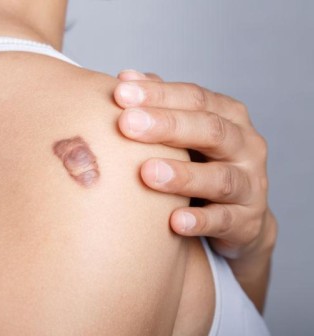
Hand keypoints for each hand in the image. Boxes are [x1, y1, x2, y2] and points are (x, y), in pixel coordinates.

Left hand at [113, 70, 276, 261]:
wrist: (238, 215)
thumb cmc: (202, 163)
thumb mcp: (186, 132)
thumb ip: (160, 106)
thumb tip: (125, 79)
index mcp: (228, 116)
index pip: (195, 98)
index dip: (158, 95)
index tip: (120, 92)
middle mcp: (245, 146)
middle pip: (210, 130)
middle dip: (168, 126)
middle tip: (128, 124)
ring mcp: (250, 184)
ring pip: (220, 178)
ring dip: (183, 175)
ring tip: (147, 173)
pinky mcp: (247, 221)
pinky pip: (225, 220)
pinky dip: (200, 220)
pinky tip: (175, 221)